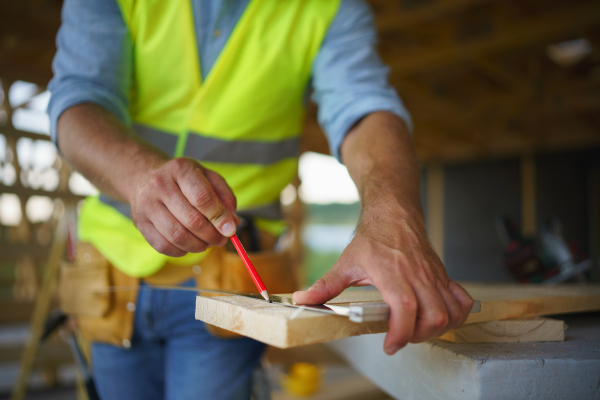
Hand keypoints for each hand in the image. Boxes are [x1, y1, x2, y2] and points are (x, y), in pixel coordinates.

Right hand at [130, 157, 238, 256]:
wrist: (144, 177)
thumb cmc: (184, 180)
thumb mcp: (208, 177)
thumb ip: (225, 197)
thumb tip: (232, 223)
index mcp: (180, 169)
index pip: (203, 198)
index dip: (219, 217)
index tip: (231, 230)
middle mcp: (160, 185)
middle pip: (192, 220)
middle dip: (212, 235)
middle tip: (221, 239)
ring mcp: (146, 205)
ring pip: (177, 236)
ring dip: (198, 246)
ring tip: (207, 243)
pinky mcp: (140, 223)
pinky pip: (163, 246)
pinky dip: (181, 251)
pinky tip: (189, 244)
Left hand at [293, 210, 472, 354]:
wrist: (394, 214)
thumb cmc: (372, 238)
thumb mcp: (346, 262)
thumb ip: (325, 285)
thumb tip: (303, 300)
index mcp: (391, 272)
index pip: (405, 307)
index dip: (401, 332)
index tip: (390, 345)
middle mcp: (417, 275)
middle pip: (434, 315)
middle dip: (419, 336)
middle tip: (401, 337)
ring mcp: (433, 276)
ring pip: (451, 311)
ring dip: (438, 329)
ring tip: (417, 331)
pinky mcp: (443, 276)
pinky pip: (462, 301)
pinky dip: (457, 316)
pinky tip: (440, 320)